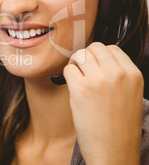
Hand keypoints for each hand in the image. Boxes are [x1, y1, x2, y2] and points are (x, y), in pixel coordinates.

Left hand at [63, 42, 142, 164]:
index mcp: (133, 74)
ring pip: (80, 54)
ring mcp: (98, 79)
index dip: (99, 56)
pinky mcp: (80, 89)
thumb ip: (118, 75)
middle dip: (86, 57)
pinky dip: (67, 76)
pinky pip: (68, 69)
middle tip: (83, 71)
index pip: (112, 48)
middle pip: (94, 48)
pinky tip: (73, 88)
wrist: (114, 152)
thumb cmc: (120, 128)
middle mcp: (117, 73)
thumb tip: (97, 60)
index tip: (94, 66)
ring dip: (75, 64)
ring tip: (77, 79)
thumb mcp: (130, 95)